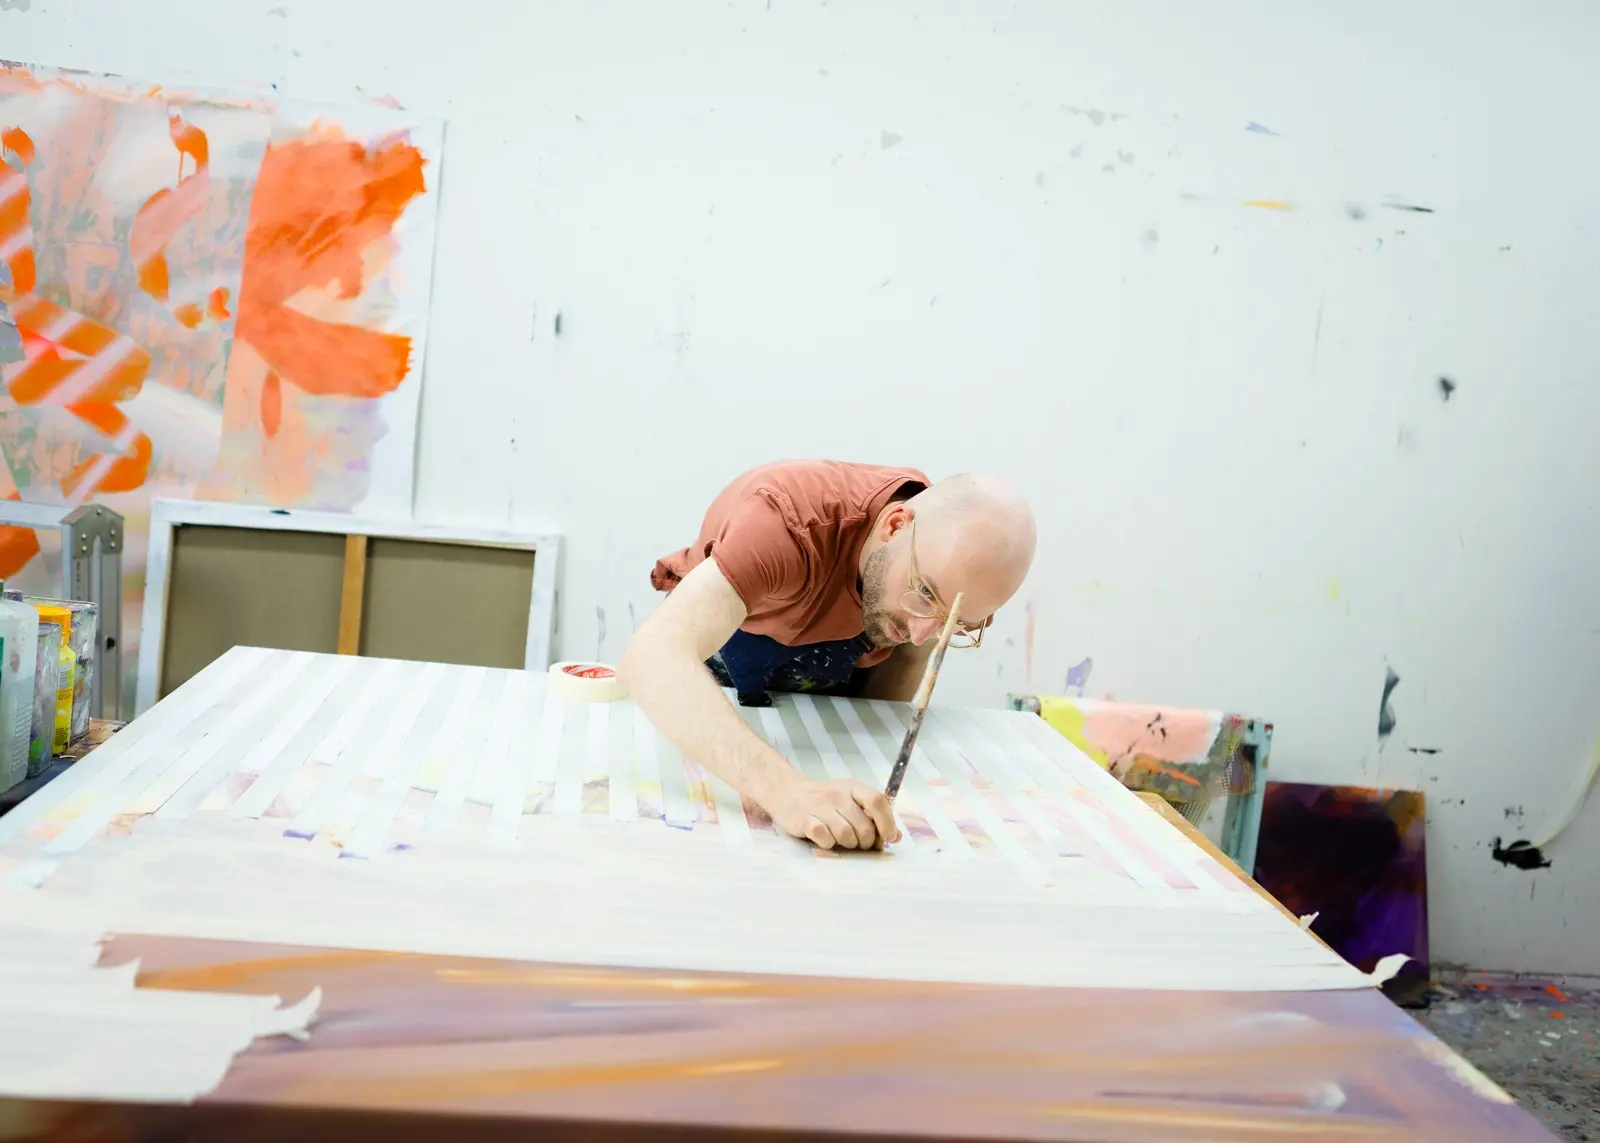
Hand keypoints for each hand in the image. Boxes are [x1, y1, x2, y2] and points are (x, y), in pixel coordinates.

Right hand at [767, 776, 901, 849]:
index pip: (877, 801)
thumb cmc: (825, 801)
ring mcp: (820, 806)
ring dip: (847, 844)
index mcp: (853, 787)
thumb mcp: (851, 801)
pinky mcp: (804, 819)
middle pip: (864, 826)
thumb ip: (874, 817)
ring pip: (846, 834)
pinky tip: (825, 839)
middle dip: (866, 842)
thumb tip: (896, 836)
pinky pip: (824, 838)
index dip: (887, 823)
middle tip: (859, 843)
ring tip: (842, 841)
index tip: (888, 838)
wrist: (788, 793)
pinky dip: (828, 844)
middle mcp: (838, 794)